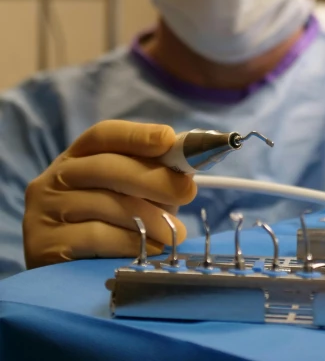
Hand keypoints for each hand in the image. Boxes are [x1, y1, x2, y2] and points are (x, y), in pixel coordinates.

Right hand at [23, 120, 195, 268]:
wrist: (65, 282)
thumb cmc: (108, 227)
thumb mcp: (128, 195)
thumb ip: (151, 176)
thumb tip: (184, 170)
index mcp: (76, 158)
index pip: (103, 135)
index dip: (137, 135)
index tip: (168, 139)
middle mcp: (53, 178)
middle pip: (105, 167)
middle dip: (153, 178)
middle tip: (187, 192)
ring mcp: (44, 211)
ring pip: (105, 204)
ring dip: (149, 218)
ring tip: (175, 231)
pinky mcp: (43, 245)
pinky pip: (95, 238)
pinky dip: (130, 242)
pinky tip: (152, 248)